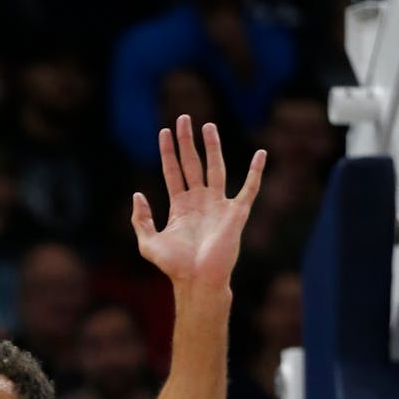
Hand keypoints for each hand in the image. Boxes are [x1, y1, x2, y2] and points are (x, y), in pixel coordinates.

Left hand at [131, 116, 264, 288]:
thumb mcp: (147, 242)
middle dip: (187, 142)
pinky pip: (250, 188)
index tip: (164, 132)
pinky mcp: (236, 213)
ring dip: (212, 147)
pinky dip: (256, 172)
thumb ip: (140, 219)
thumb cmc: (174, 266)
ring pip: (216, 169)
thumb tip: (137, 194)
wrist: (196, 280)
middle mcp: (200, 201)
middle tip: (183, 118)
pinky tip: (260, 154)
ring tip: (208, 126)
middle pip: (193, 164)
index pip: (173, 172)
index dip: (168, 152)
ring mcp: (218, 205)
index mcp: (180, 207)